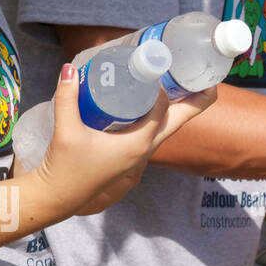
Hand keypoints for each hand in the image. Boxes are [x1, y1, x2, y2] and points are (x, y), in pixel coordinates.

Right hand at [24, 64, 216, 220]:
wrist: (58, 197)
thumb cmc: (64, 167)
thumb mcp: (65, 129)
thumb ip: (66, 97)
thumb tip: (69, 68)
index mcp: (136, 145)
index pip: (161, 111)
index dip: (161, 89)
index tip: (154, 67)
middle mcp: (144, 153)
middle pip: (179, 123)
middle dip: (196, 102)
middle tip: (207, 80)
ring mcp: (140, 159)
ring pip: (167, 130)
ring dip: (178, 110)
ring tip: (183, 87)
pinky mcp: (131, 161)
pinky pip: (154, 136)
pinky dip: (160, 120)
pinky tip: (153, 107)